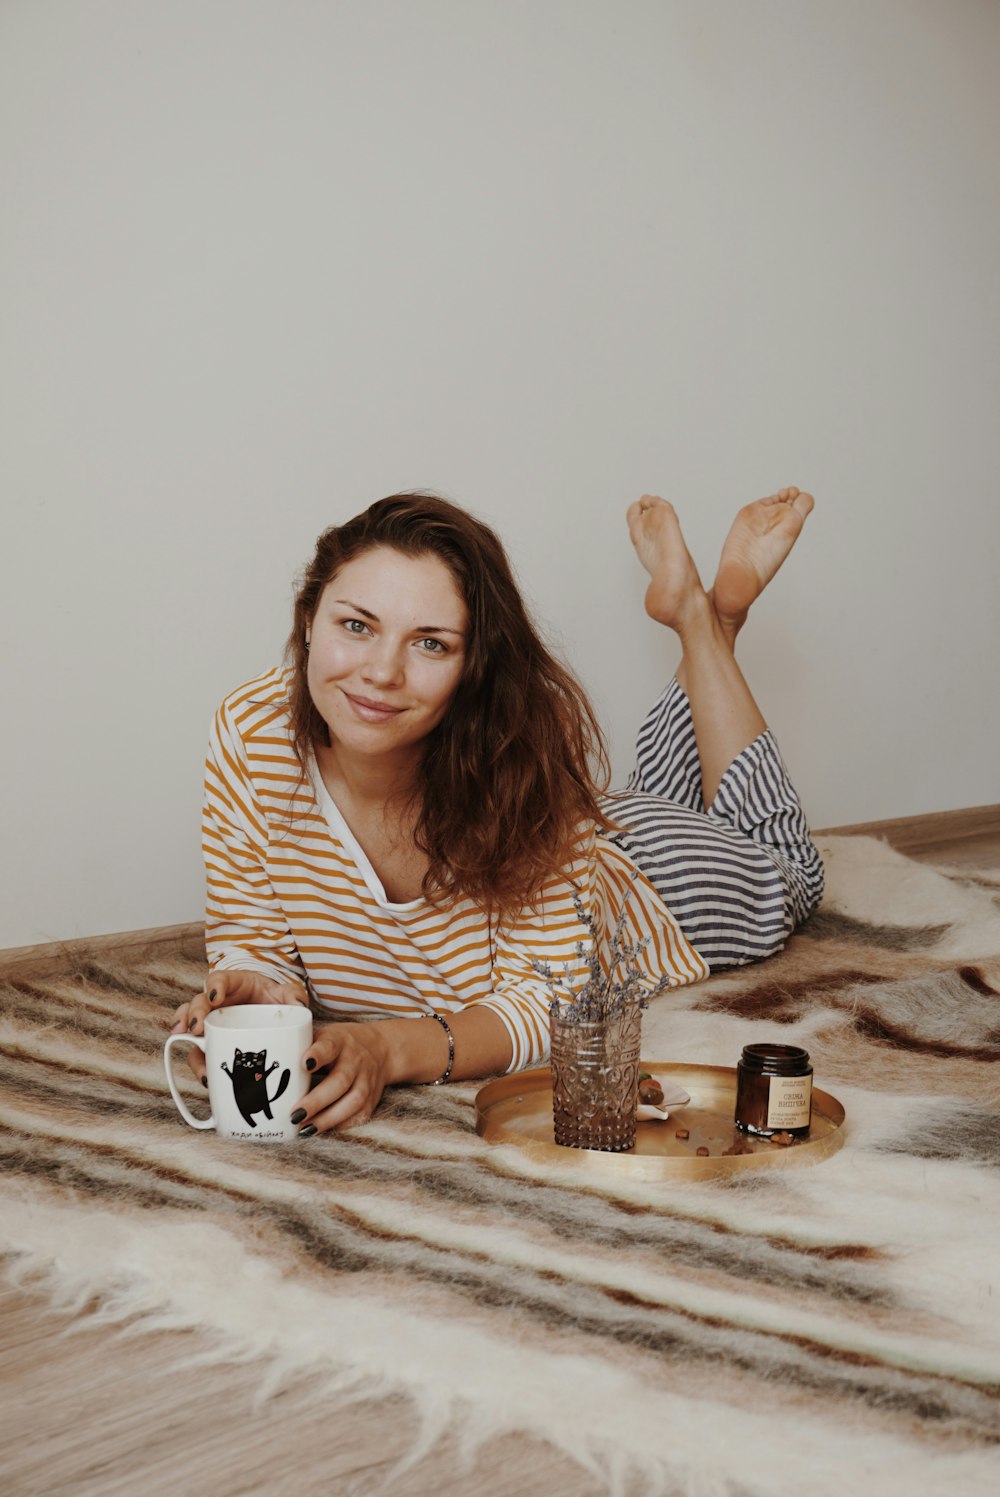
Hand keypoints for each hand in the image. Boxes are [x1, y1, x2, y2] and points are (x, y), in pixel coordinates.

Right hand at [169, 969, 309, 1083]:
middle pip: (199, 1002)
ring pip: (190, 1024)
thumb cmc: (274, 999)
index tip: (216, 997)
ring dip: (184, 1032)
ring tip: (182, 1041)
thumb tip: (298, 1006)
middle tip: (196, 1027)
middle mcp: (217, 1002)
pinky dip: (198, 1062)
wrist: (272, 1015)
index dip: (215, 986)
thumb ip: (293, 996)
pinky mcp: (212, 1043)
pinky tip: (203, 1072)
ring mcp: (211, 1023)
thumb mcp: (287, 994)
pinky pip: (198, 1051)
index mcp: (234, 984)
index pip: (219, 979)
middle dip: (194, 1012)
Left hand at [292, 1021, 391, 1134]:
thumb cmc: (338, 1045)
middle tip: (295, 1115)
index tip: (304, 1065)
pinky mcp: (372, 1099)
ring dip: (328, 1118)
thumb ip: (300, 1047)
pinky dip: (340, 1125)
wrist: (380, 1049)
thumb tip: (261, 1067)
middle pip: (340, 1081)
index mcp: (339, 1040)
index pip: (329, 1046)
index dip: (317, 1054)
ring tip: (305, 1129)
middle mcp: (355, 1060)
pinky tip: (320, 1130)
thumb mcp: (323, 1036)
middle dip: (317, 1100)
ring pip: (353, 1101)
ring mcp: (366, 1080)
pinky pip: (359, 1116)